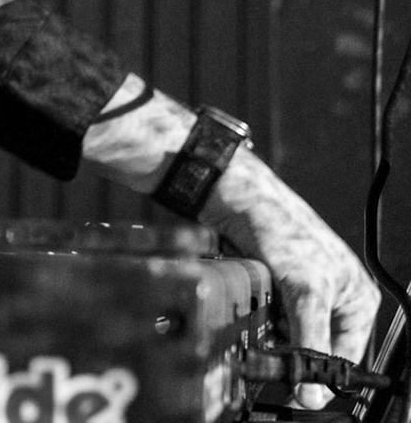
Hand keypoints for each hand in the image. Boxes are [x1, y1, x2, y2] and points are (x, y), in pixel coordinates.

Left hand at [205, 153, 381, 407]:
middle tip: (271, 348)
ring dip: (270, 332)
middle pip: (313, 346)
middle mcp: (333, 299)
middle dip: (291, 348)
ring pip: (286, 335)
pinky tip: (248, 306)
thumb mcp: (306, 292)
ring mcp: (301, 294)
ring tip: (258, 317)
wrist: (236, 201)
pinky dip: (255, 317)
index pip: (345, 356)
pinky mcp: (272, 289)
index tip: (295, 389)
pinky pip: (265, 319)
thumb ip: (312, 341)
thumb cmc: (282, 229)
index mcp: (358, 300)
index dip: (320, 375)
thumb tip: (313, 391)